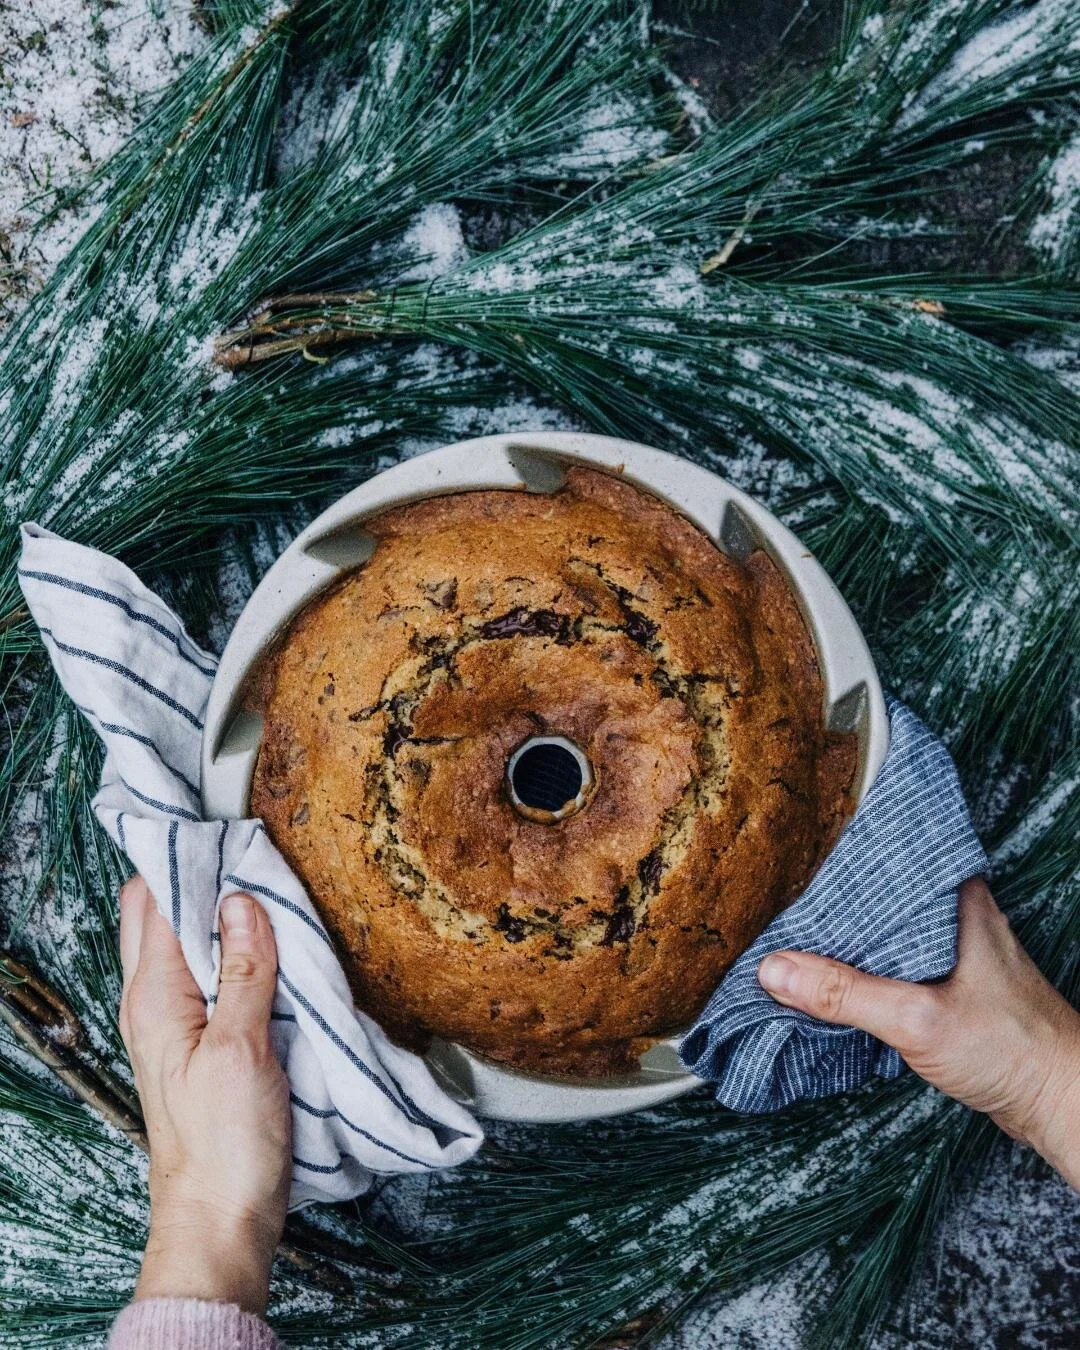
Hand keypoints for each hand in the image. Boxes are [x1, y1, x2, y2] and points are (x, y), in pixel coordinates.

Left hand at [119, 876, 290, 1313]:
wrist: (221, 1218)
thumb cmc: (225, 1145)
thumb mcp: (241, 1049)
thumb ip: (242, 971)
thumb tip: (241, 899)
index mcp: (153, 996)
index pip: (151, 898)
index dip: (184, 855)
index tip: (225, 825)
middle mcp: (155, 1001)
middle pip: (163, 913)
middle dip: (201, 874)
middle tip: (251, 847)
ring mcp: (178, 1021)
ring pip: (191, 941)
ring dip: (225, 912)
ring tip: (269, 884)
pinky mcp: (205, 1040)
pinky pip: (215, 974)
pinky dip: (239, 949)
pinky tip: (274, 943)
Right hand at [757, 877, 1079, 1187]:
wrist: (1062, 1101)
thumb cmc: (1010, 1049)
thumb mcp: (916, 1018)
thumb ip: (844, 993)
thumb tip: (775, 971)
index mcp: (957, 898)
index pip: (885, 861)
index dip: (837, 868)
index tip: (791, 875)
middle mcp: (958, 914)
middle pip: (879, 900)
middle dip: (834, 912)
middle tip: (783, 917)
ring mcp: (957, 949)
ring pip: (887, 936)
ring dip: (849, 947)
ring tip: (799, 947)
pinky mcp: (954, 983)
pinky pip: (897, 964)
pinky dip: (867, 972)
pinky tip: (838, 983)